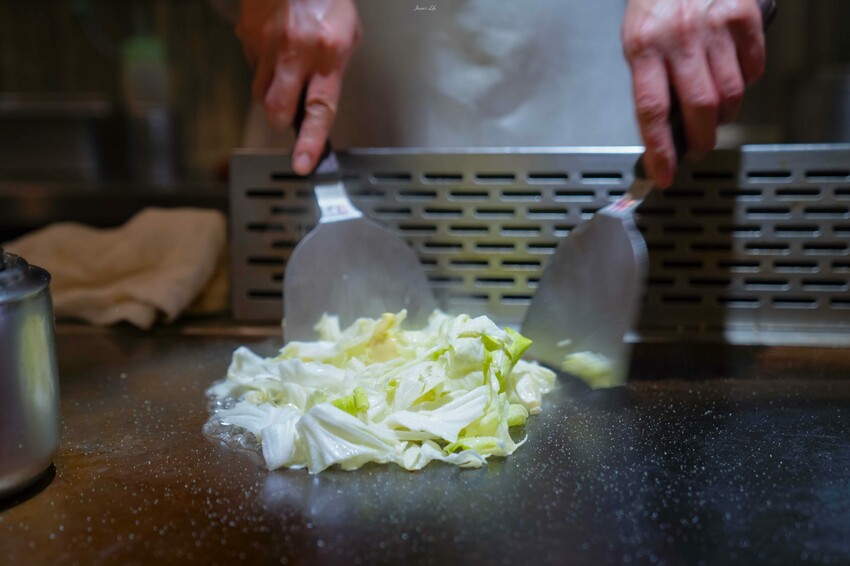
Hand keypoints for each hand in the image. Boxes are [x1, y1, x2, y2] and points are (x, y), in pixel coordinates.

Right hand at [237, 0, 361, 174]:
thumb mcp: (347, 34)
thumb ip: (333, 71)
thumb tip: (318, 103)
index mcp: (328, 51)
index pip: (318, 108)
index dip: (309, 140)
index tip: (302, 162)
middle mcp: (296, 50)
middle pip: (275, 109)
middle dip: (280, 119)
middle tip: (289, 112)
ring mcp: (267, 42)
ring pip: (260, 91)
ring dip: (272, 90)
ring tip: (286, 66)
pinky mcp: (247, 34)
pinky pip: (252, 65)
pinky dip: (263, 64)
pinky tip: (275, 45)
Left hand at [622, 0, 765, 186]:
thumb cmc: (656, 3)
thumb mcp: (637, 39)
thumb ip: (650, 80)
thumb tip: (662, 129)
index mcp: (643, 46)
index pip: (651, 110)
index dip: (659, 149)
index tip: (663, 174)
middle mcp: (679, 36)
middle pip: (700, 107)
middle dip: (702, 139)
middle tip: (699, 148)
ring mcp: (714, 26)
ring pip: (730, 93)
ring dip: (725, 115)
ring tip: (715, 113)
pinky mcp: (743, 15)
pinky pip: (753, 68)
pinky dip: (746, 83)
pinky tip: (733, 79)